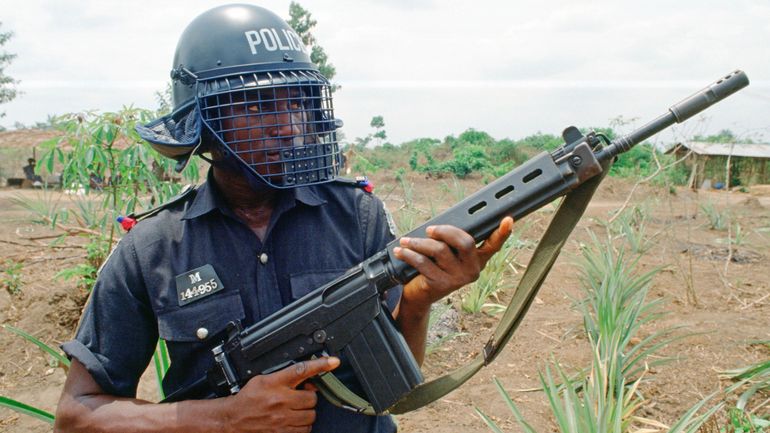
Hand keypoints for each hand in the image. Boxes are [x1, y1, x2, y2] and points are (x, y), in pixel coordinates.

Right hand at [223, 357, 339, 432]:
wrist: (233, 419)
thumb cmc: (249, 398)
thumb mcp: (264, 380)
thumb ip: (285, 377)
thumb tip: (308, 379)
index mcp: (275, 383)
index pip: (301, 370)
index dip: (320, 365)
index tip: (334, 361)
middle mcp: (280, 400)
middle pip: (312, 398)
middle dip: (308, 398)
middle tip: (299, 398)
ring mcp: (282, 418)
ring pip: (310, 416)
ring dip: (306, 413)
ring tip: (295, 410)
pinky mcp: (282, 432)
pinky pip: (304, 430)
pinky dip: (302, 426)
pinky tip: (293, 421)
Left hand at [394, 217, 513, 309]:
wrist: (419, 296)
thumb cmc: (434, 268)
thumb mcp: (447, 255)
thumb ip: (451, 241)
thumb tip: (440, 226)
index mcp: (478, 260)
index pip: (494, 245)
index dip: (502, 233)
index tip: (508, 220)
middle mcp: (472, 270)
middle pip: (465, 242)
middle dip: (445, 231)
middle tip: (430, 229)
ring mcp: (457, 279)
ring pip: (439, 250)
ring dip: (419, 242)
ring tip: (407, 240)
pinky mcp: (440, 284)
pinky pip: (423, 262)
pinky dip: (409, 254)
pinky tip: (401, 250)